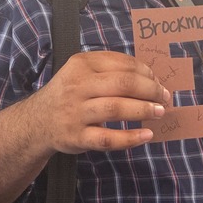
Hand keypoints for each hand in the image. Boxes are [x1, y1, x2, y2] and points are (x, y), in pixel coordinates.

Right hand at [33, 50, 171, 154]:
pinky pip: (107, 139)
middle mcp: (78, 86)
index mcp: (81, 65)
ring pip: (116, 109)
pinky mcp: (77, 137)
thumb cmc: (69, 94)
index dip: (146, 72)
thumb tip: (150, 77)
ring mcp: (76, 113)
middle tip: (164, 97)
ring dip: (143, 110)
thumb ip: (111, 70)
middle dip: (150, 90)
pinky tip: (146, 135)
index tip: (157, 81)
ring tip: (159, 112)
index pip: (122, 64)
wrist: (37, 122)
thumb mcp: (82, 72)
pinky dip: (130, 138)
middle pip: (123, 84)